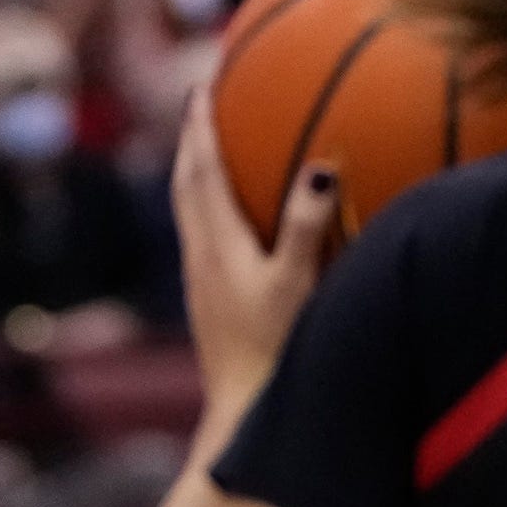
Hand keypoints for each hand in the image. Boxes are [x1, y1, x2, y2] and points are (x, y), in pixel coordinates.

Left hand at [170, 84, 338, 406]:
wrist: (244, 421)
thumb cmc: (276, 355)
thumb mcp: (299, 284)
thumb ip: (308, 225)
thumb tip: (320, 166)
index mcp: (215, 247)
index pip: (200, 171)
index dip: (199, 126)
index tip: (202, 85)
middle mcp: (199, 262)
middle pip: (186, 187)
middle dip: (192, 142)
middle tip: (201, 105)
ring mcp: (201, 287)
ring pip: (190, 215)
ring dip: (198, 176)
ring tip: (212, 151)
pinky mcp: (210, 309)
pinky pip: (206, 242)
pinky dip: (215, 213)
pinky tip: (238, 225)